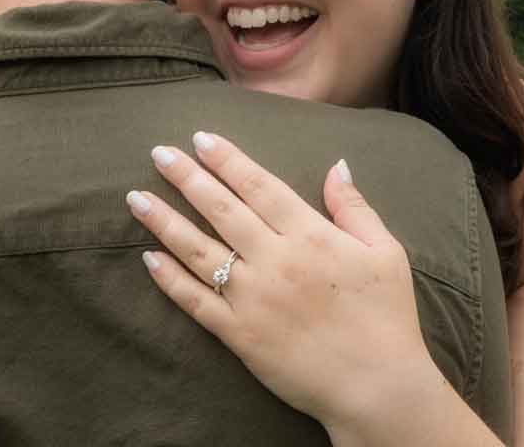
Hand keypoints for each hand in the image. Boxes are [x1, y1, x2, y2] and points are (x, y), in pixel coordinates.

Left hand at [126, 132, 444, 438]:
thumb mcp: (385, 251)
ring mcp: (253, 299)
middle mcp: (275, 261)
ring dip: (164, 221)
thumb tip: (337, 165)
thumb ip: (354, 207)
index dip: (228, 160)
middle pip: (221, 210)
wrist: (375, 385)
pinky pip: (196, 302)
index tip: (201, 139)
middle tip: (159, 153)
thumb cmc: (387, 317)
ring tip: (136, 197)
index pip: (259, 186)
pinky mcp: (239, 335)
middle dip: (187, 178)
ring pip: (198, 251)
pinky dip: (169, 279)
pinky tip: (149, 258)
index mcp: (311, 236)